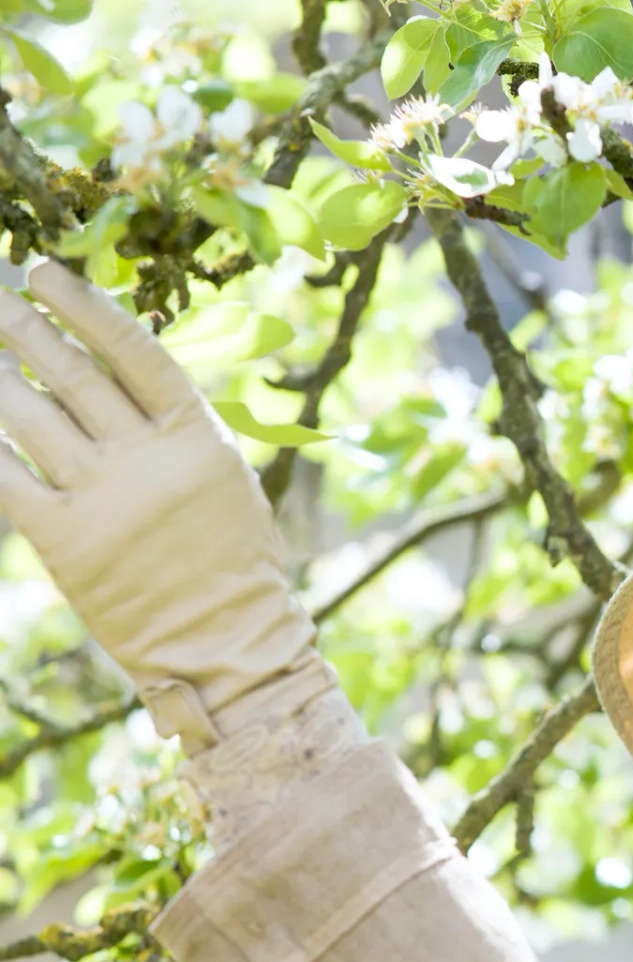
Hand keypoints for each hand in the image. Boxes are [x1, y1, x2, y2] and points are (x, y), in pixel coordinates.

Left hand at [0, 257, 318, 747]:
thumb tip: (121, 371)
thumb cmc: (236, 564)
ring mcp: (103, 499)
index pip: (133, 351)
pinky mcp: (65, 540)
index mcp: (197, 439)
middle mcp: (147, 460)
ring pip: (29, 415)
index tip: (45, 272)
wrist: (228, 645)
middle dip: (23, 326)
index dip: (84, 306)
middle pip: (72, 373)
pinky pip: (6, 475)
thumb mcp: (230, 482)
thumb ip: (180, 429)